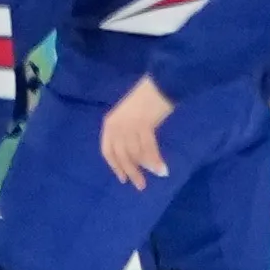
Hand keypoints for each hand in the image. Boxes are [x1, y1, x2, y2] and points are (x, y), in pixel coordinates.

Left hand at [100, 73, 176, 188]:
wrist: (160, 83)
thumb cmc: (146, 99)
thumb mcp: (129, 117)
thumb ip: (127, 133)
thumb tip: (134, 156)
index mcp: (109, 123)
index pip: (108, 150)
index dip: (115, 166)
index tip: (123, 178)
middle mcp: (116, 125)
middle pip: (122, 154)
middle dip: (131, 171)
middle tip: (140, 185)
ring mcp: (129, 125)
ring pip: (135, 153)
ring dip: (146, 166)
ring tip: (157, 174)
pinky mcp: (143, 124)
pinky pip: (148, 148)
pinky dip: (155, 159)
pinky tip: (161, 168)